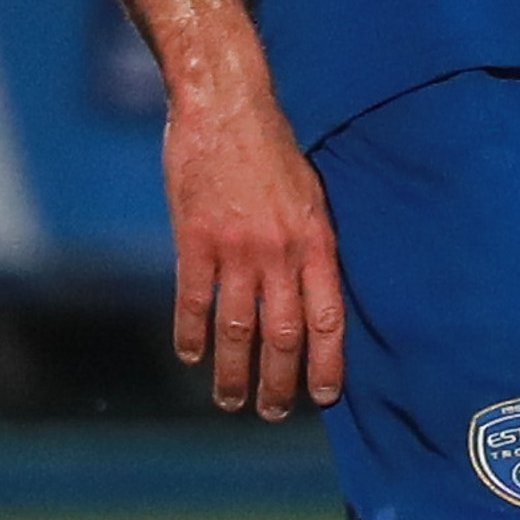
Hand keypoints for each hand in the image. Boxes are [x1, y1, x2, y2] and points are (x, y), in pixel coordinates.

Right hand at [162, 69, 341, 417]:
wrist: (227, 106)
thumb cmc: (274, 150)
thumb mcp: (312, 195)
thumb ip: (312, 244)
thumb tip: (316, 293)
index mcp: (318, 241)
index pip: (329, 317)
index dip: (328, 362)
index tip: (325, 396)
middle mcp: (281, 251)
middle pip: (284, 334)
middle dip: (280, 381)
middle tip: (272, 413)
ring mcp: (237, 247)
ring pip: (238, 327)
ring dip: (234, 371)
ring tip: (232, 401)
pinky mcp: (194, 238)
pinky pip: (194, 300)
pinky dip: (191, 334)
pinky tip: (190, 356)